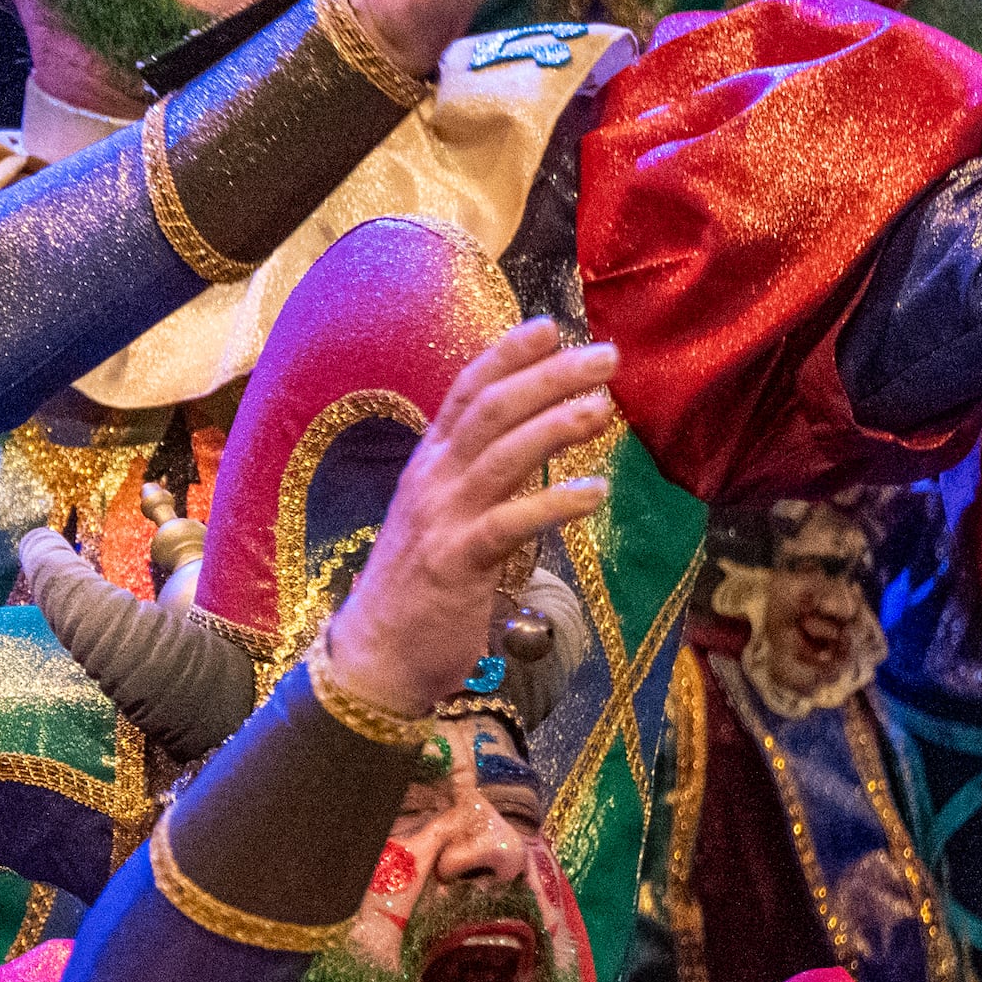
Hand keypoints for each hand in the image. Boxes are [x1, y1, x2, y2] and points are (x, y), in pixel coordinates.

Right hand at [321, 320, 621, 715]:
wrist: (375, 655)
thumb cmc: (418, 586)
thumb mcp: (442, 516)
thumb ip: (478, 478)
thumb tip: (531, 442)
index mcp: (430, 463)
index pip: (467, 390)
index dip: (507, 354)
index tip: (551, 325)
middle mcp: (432, 479)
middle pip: (492, 410)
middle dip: (549, 375)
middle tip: (605, 356)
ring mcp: (441, 518)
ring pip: (501, 454)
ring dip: (555, 425)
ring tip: (603, 407)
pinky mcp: (456, 562)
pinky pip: (510, 523)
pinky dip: (555, 503)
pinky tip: (595, 492)